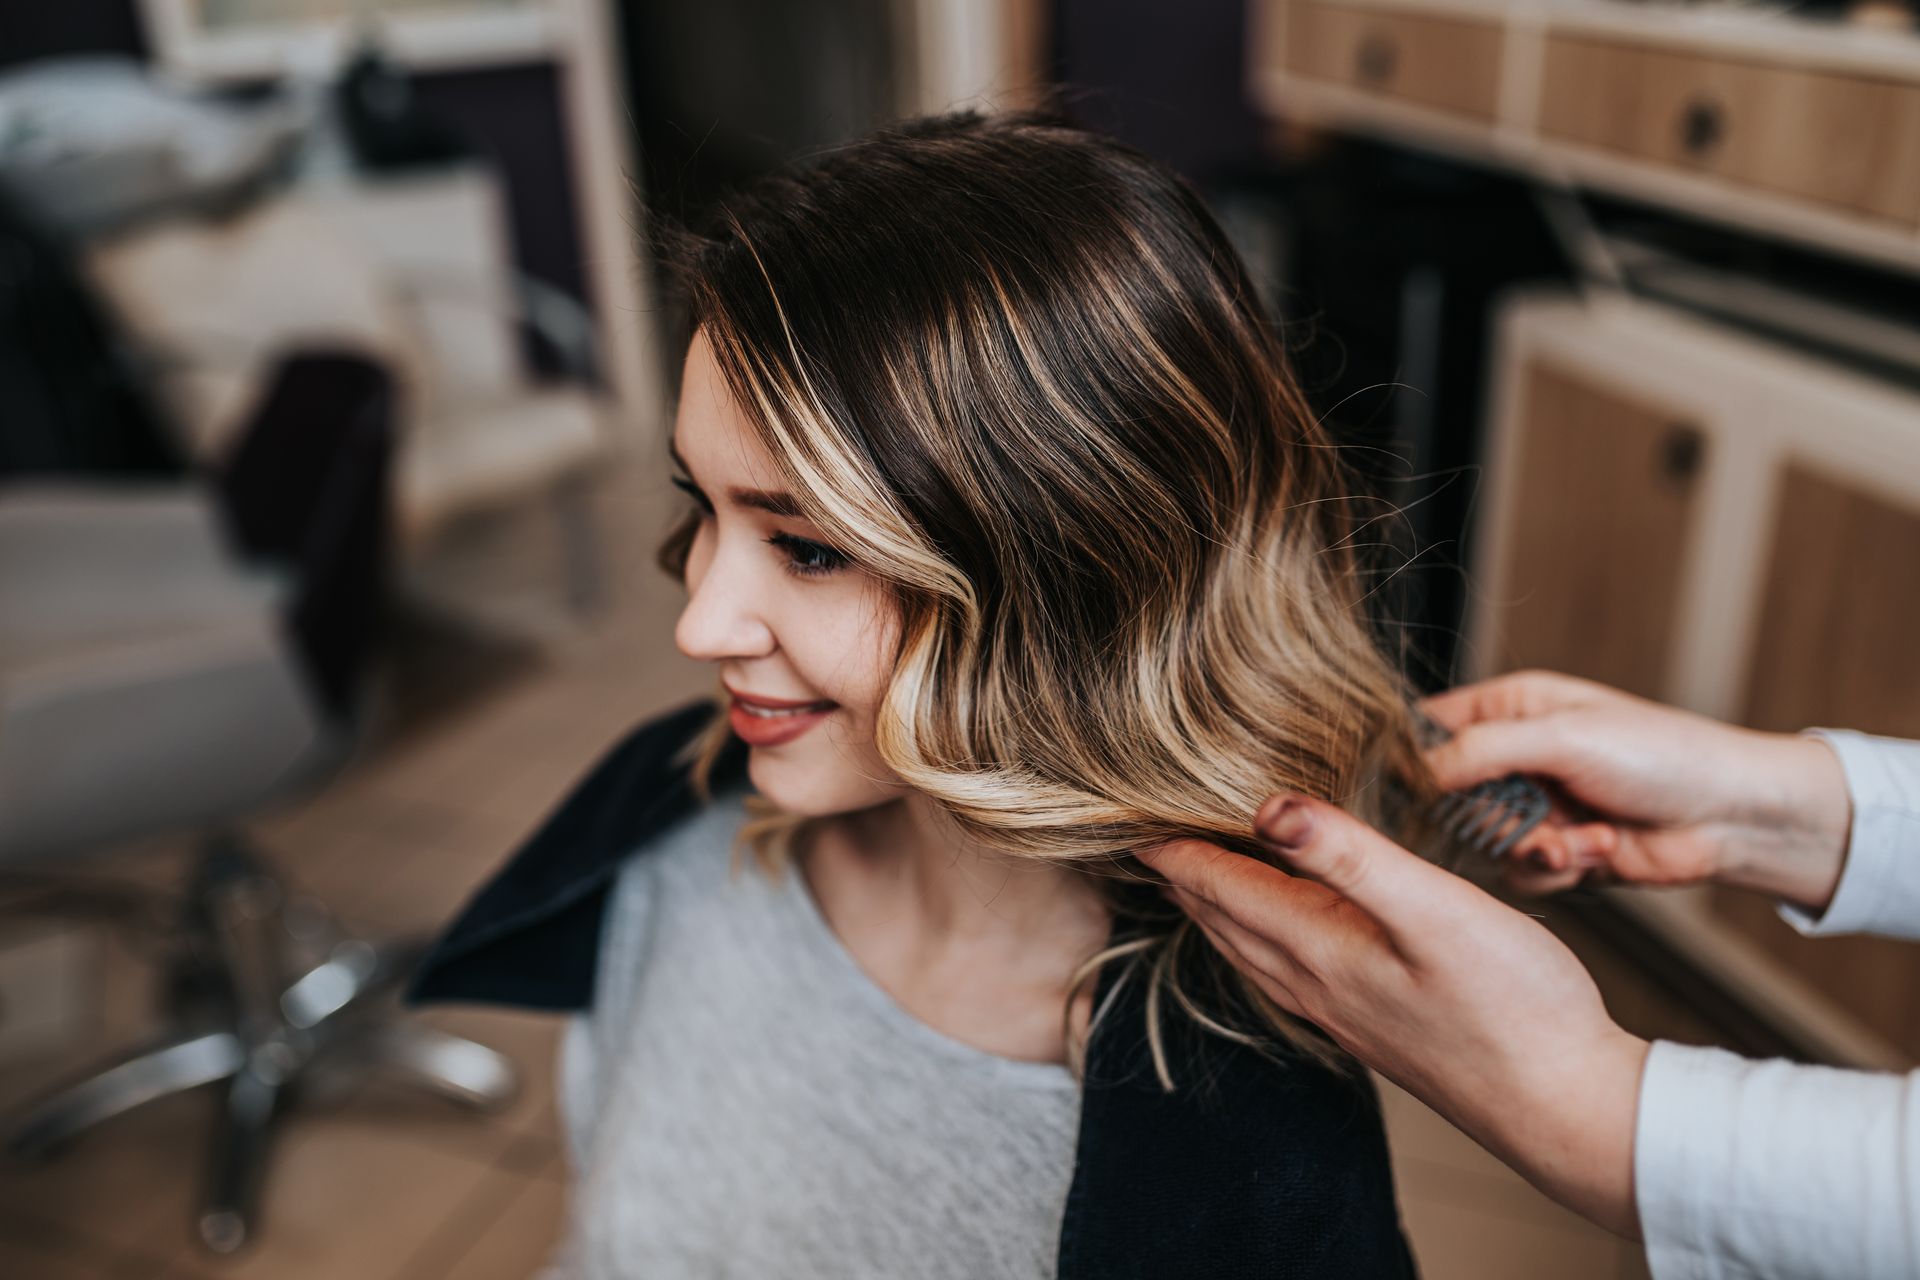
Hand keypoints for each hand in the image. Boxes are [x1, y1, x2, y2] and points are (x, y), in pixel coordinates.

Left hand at [1143, 797, 1649, 1238]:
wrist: (1562, 1107)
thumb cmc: (1514, 1007)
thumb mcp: (1433, 909)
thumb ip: (1349, 855)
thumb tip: (1267, 806)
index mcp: (1317, 945)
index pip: (1216, 883)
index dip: (1170, 843)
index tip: (1121, 807)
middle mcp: (1311, 982)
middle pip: (1218, 915)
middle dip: (1176, 871)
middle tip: (1140, 828)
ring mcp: (1337, 1009)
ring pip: (1247, 946)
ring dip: (1211, 904)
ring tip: (1189, 870)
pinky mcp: (1367, 1024)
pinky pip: (1283, 968)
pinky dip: (1257, 932)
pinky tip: (1274, 928)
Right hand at [1423, 671, 1851, 913]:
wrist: (1734, 816)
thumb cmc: (1662, 754)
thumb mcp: (1563, 737)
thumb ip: (1480, 750)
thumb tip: (1415, 772)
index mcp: (1510, 709)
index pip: (1428, 729)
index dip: (1410, 760)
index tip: (1407, 791)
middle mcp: (1515, 757)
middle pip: (1448, 796)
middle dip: (1485, 818)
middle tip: (1518, 821)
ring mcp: (1537, 808)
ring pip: (1484, 843)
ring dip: (1530, 848)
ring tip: (1576, 840)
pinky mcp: (1558, 853)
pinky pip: (1520, 874)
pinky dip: (1556, 870)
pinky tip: (1598, 851)